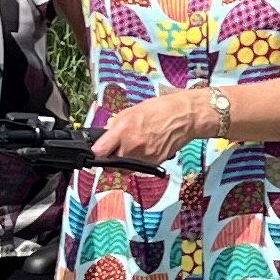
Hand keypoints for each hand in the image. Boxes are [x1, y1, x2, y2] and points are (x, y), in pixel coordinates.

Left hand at [92, 90, 210, 166]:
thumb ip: (116, 125)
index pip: (99, 152)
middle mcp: (131, 146)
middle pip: (110, 165)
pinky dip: (137, 163)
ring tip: (131, 150)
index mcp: (123, 130)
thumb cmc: (161, 109)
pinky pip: (138, 168)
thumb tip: (106, 135)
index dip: (95, 153)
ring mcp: (143, 157)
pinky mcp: (153, 164)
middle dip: (109, 159)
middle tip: (113, 151)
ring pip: (123, 170)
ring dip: (123, 163)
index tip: (94, 152)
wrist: (184, 117)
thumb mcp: (131, 111)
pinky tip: (143, 150)